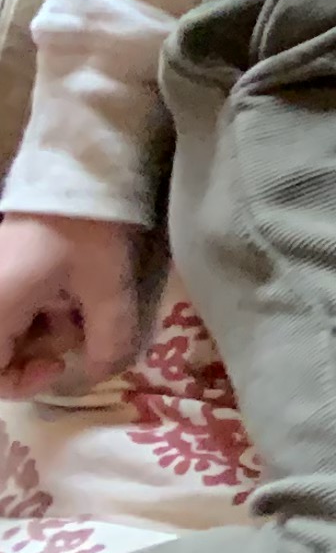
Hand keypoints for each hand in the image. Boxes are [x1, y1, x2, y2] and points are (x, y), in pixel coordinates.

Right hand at [0, 213, 149, 400]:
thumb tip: (103, 374)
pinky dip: (42, 306)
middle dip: (41, 348)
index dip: (24, 381)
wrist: (78, 170)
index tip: (62, 363)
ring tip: (80, 303)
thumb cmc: (86, 230)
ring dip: (45, 326)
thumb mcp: (107, 288)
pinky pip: (16, 303)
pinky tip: (70, 289)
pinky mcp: (3, 267)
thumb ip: (108, 339)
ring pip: (10, 326)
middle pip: (1, 349)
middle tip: (78, 329)